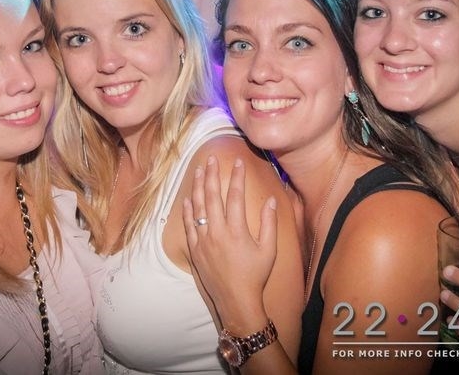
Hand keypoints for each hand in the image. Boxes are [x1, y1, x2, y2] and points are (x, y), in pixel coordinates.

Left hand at [182, 156, 277, 317]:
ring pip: (197, 207)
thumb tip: (271, 200)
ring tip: (197, 171)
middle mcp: (217, 232)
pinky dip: (187, 211)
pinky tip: (187, 199)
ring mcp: (203, 240)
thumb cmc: (255, 275)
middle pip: (212, 196)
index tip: (238, 162)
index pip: (235, 196)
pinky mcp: (195, 250)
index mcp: (236, 230)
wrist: (236, 300)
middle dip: (211, 174)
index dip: (237, 177)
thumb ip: (269, 223)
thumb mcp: (268, 250)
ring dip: (196, 187)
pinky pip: (188, 226)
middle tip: (210, 158)